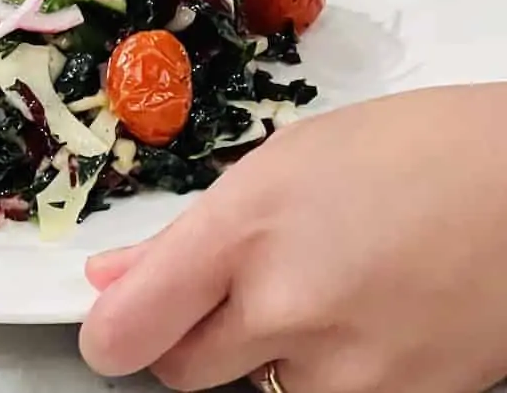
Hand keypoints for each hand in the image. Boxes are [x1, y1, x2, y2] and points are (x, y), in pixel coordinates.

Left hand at [80, 86, 506, 392]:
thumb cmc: (410, 152)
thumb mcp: (283, 164)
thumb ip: (190, 235)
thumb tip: (114, 282)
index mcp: (245, 229)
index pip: (128, 329)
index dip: (112, 332)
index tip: (116, 322)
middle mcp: (286, 310)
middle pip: (180, 372)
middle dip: (191, 336)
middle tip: (238, 289)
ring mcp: (346, 374)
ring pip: (254, 392)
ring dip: (267, 357)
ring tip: (326, 290)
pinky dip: (327, 375)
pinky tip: (365, 320)